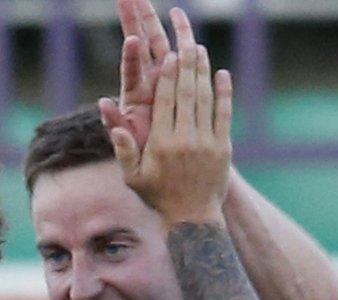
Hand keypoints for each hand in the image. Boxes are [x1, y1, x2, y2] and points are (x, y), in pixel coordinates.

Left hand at [99, 0, 171, 149]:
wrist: (164, 158)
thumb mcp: (126, 142)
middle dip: (136, 20)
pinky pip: (182, 57)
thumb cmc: (142, 151)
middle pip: (141, 44)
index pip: (130, 69)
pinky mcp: (178, 81)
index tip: (132, 39)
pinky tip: (181, 20)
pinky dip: (183, 41)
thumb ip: (115, 125)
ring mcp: (163, 78)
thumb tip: (102, 103)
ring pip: (160, 44)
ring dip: (155, 21)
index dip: (130, 54)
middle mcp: (147, 81)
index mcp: (133, 95)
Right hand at [109, 8, 232, 224]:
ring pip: (205, 100)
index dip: (168, 77)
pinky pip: (224, 114)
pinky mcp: (223, 147)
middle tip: (186, 43)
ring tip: (201, 51)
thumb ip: (123, 149)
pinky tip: (222, 74)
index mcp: (161, 144)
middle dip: (186, 66)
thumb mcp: (132, 177)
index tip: (169, 56)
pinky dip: (224, 93)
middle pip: (186, 94)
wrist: (192, 219)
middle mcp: (184, 140)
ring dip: (204, 73)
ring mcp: (206, 143)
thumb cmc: (158, 197)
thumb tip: (113, 124)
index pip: (165, 102)